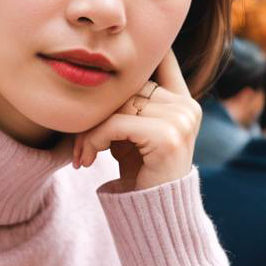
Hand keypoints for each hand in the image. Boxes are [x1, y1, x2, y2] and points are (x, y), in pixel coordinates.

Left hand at [73, 50, 200, 191]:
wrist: (156, 215)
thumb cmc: (140, 174)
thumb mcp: (132, 136)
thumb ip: (126, 107)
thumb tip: (96, 78)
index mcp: (183, 102)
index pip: (163, 61)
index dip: (142, 53)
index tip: (113, 50)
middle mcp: (187, 106)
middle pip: (127, 88)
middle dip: (96, 113)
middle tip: (78, 144)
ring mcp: (181, 119)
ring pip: (117, 106)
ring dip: (88, 131)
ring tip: (82, 155)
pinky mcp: (168, 136)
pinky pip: (115, 125)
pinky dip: (93, 140)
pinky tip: (87, 160)